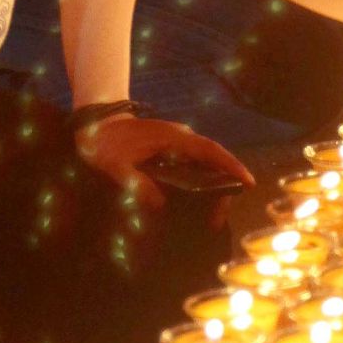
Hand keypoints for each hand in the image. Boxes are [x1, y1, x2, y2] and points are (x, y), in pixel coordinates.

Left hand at [76, 112, 253, 211]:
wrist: (95, 123)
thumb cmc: (104, 142)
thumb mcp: (114, 166)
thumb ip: (136, 184)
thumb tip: (160, 205)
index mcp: (173, 138)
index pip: (209, 151)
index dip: (230, 166)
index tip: (248, 182)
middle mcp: (181, 138)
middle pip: (213, 161)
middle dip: (223, 188)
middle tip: (218, 220)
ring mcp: (178, 143)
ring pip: (205, 164)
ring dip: (213, 188)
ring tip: (211, 218)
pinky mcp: (172, 150)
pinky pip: (194, 166)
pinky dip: (201, 184)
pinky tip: (198, 205)